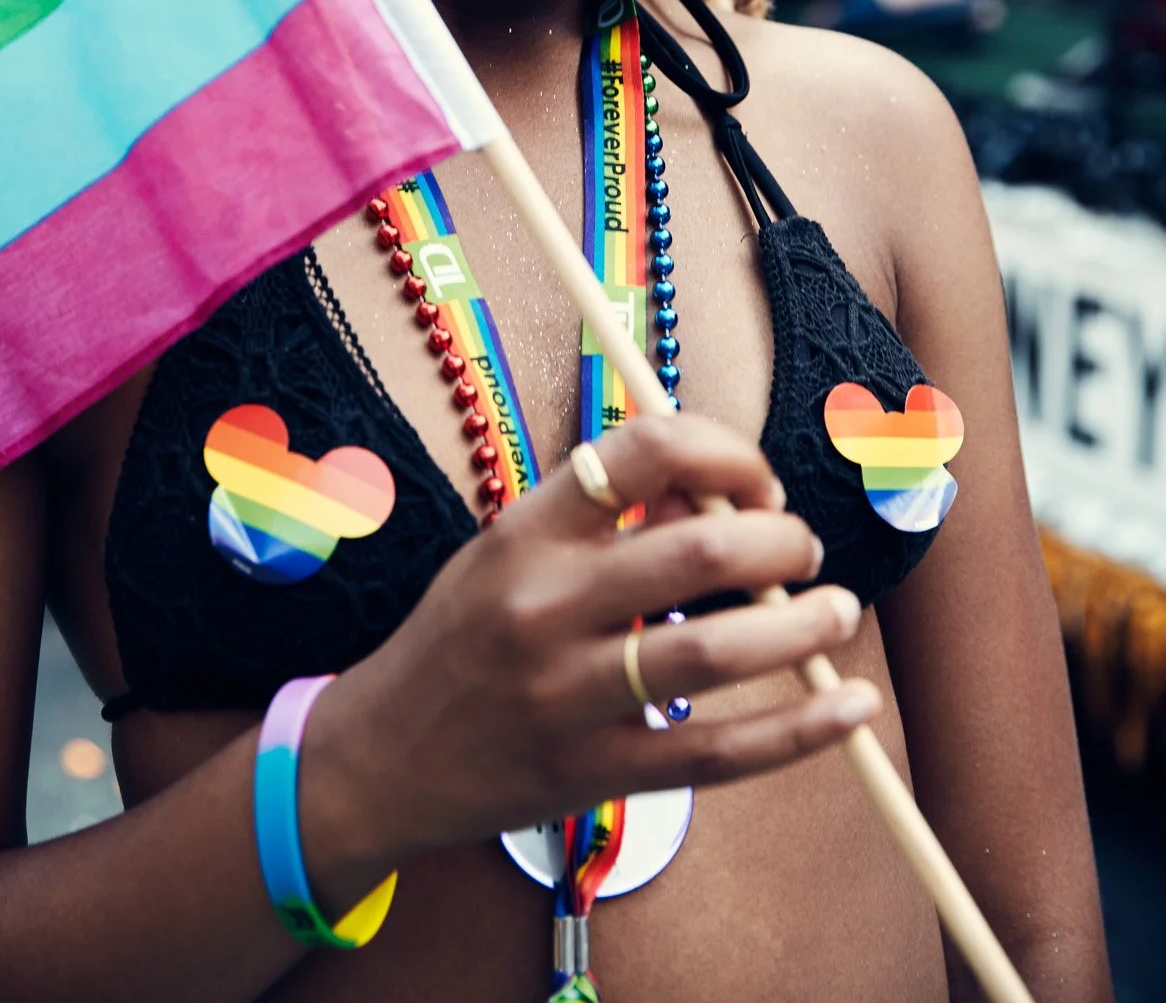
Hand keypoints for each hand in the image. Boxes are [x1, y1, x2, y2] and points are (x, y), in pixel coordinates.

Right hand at [299, 414, 878, 908]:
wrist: (376, 758)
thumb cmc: (460, 639)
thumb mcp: (508, 550)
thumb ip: (606, 518)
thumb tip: (722, 492)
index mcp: (525, 531)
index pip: (645, 450)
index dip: (726, 452)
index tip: (756, 482)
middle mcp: (544, 605)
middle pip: (700, 549)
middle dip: (781, 540)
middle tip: (803, 548)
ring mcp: (567, 696)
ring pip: (716, 652)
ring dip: (801, 624)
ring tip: (837, 610)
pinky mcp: (591, 774)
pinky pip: (716, 754)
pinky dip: (799, 729)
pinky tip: (849, 705)